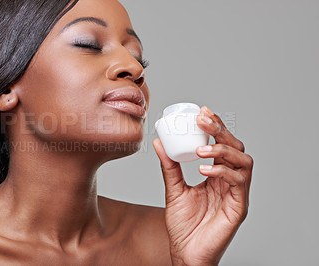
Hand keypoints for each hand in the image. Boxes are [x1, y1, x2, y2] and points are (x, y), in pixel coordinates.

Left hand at [153, 106, 253, 265]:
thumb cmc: (183, 226)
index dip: (215, 127)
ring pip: (243, 162)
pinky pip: (239, 182)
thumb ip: (169, 167)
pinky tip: (205, 170)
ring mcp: (236, 193)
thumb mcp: (174, 190)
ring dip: (222, 150)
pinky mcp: (239, 206)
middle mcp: (229, 181)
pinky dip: (223, 171)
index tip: (201, 113)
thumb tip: (159, 143)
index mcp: (216, 175)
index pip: (221, 145)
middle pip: (235, 147)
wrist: (186, 253)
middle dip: (220, 130)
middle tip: (203, 120)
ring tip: (200, 150)